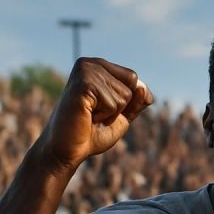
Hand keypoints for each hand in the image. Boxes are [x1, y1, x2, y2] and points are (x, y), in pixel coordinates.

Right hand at [37, 57, 152, 170]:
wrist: (68, 149)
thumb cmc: (92, 133)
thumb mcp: (121, 116)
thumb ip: (136, 102)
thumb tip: (144, 90)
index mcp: (98, 66)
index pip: (133, 78)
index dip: (126, 101)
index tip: (103, 109)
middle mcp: (90, 63)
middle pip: (132, 84)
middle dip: (120, 107)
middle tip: (96, 114)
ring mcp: (85, 71)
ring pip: (125, 95)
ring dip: (111, 113)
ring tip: (90, 115)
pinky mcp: (83, 84)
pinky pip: (114, 103)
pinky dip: (104, 115)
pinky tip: (86, 115)